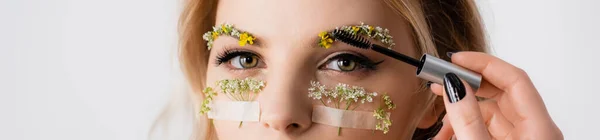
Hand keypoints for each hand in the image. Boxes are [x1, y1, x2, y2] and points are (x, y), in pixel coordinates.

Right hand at [430, 52, 562, 139]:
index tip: (455, 60)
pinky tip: (446, 136)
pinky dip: (463, 128)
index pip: (515, 79)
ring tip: (439, 129)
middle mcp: (534, 131)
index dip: (484, 64)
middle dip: (466, 87)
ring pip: (488, 112)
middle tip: (440, 82)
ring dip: (459, 115)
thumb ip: (468, 121)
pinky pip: (484, 129)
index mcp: (540, 129)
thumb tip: (455, 87)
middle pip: (500, 93)